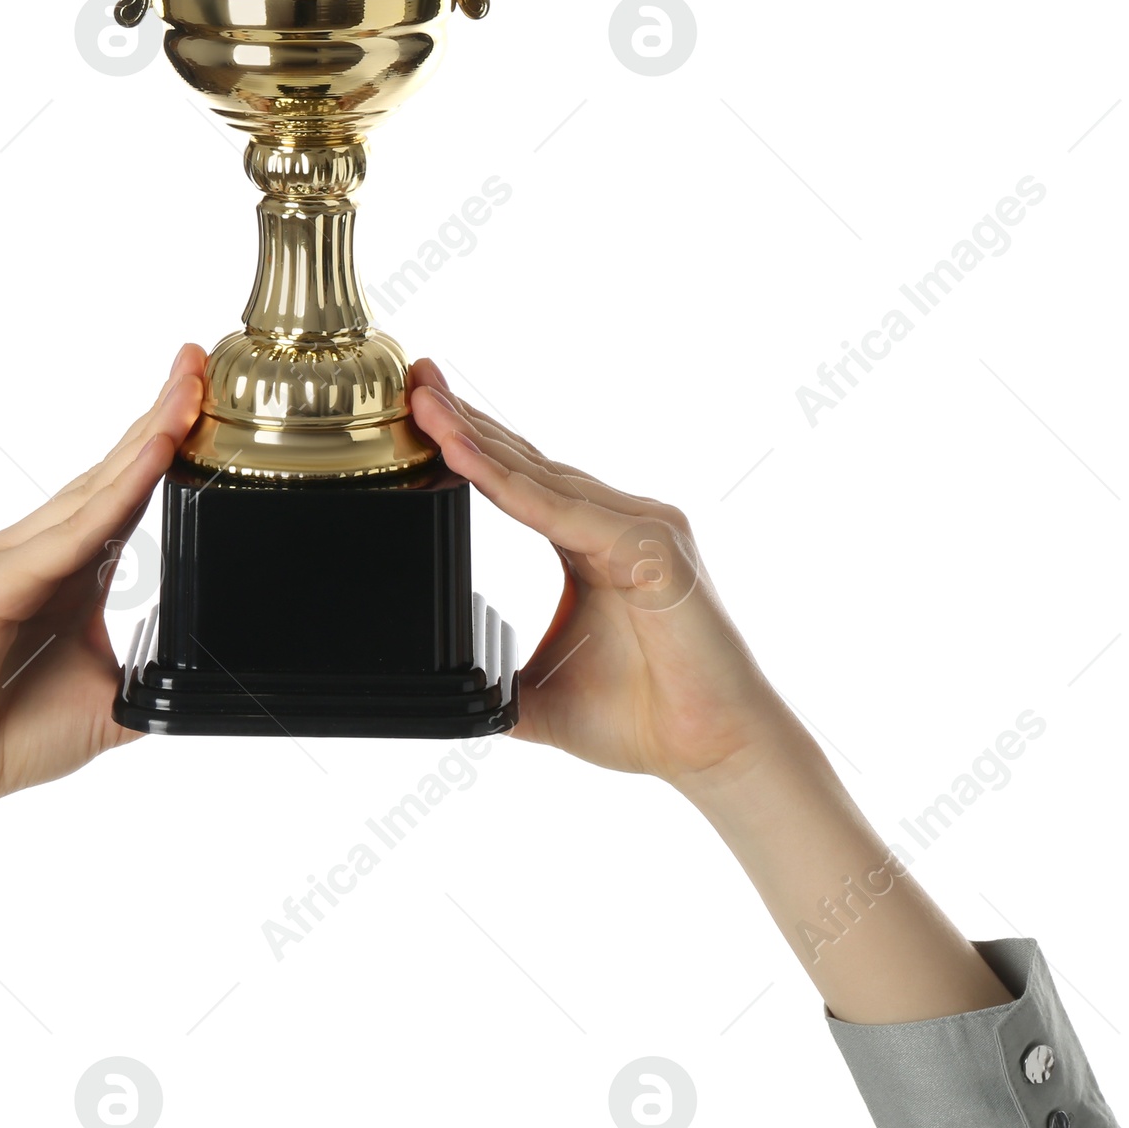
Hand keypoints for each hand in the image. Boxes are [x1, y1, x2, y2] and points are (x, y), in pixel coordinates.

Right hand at [0, 346, 204, 1025]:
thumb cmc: (8, 738)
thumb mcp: (110, 698)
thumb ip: (151, 671)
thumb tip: (208, 675)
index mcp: (68, 567)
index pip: (126, 490)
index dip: (163, 442)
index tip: (204, 394)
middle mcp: (37, 549)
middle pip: (111, 470)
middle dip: (159, 414)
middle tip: (199, 360)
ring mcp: (9, 559)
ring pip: (94, 490)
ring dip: (145, 440)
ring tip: (187, 394)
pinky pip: (70, 536)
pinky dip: (116, 496)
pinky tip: (153, 461)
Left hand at [408, 361, 1016, 1026]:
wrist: (714, 753)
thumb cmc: (647, 720)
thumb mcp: (543, 698)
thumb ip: (498, 685)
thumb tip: (449, 700)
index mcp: (592, 542)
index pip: (519, 480)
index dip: (470, 443)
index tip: (419, 408)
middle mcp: (618, 521)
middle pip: (525, 461)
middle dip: (465, 418)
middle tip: (414, 374)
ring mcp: (640, 527)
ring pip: (540, 477)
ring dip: (477, 440)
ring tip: (426, 406)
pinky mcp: (654, 550)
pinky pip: (566, 514)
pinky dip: (512, 487)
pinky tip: (465, 459)